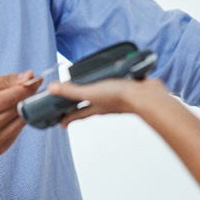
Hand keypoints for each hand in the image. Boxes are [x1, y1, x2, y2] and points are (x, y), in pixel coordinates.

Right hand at [0, 71, 40, 154]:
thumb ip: (6, 80)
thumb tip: (29, 77)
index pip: (14, 97)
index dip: (29, 86)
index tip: (37, 79)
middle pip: (20, 108)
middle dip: (27, 96)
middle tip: (29, 87)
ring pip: (22, 120)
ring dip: (24, 109)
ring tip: (15, 100)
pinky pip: (18, 130)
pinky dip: (17, 120)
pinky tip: (7, 115)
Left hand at [48, 77, 169, 127]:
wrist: (146, 96)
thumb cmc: (120, 98)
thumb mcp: (91, 92)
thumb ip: (72, 91)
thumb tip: (53, 89)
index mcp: (95, 107)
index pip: (77, 114)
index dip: (68, 118)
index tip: (60, 123)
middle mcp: (105, 104)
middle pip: (89, 106)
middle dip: (80, 105)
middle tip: (72, 105)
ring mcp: (117, 97)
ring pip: (103, 96)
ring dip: (96, 92)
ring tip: (91, 87)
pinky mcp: (127, 88)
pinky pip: (117, 87)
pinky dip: (112, 83)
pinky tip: (113, 77)